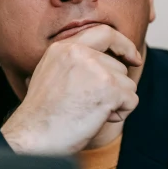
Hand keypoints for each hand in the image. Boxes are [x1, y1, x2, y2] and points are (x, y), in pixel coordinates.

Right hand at [1, 25, 142, 155]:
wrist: (34, 135)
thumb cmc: (41, 114)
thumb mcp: (50, 75)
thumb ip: (74, 63)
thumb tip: (105, 62)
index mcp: (63, 48)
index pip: (104, 33)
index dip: (123, 44)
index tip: (133, 57)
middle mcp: (79, 52)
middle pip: (119, 67)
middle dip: (113, 90)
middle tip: (89, 106)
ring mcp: (95, 69)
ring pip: (128, 84)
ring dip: (116, 103)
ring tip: (89, 113)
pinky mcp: (108, 88)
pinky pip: (131, 100)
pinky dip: (120, 114)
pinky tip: (96, 119)